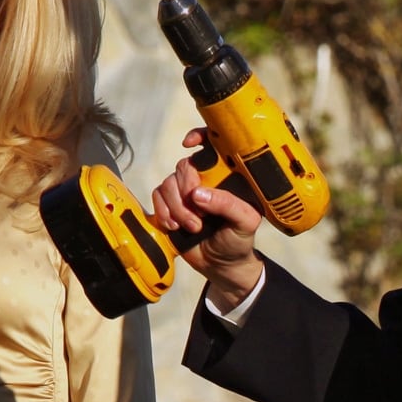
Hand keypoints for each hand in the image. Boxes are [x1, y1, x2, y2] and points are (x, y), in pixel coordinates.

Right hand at [149, 128, 263, 311]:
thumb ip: (227, 205)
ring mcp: (186, 190)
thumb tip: (198, 195)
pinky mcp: (170, 204)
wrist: (221, 265)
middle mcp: (205, 178)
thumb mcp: (245, 222)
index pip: (213, 144)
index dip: (200, 135)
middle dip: (187, 190)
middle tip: (199, 213)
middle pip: (185, 166)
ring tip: (192, 226)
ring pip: (168, 182)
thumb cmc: (239, 240)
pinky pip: (157, 196)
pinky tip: (175, 226)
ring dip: (177, 207)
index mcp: (227, 176)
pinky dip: (164, 212)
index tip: (189, 144)